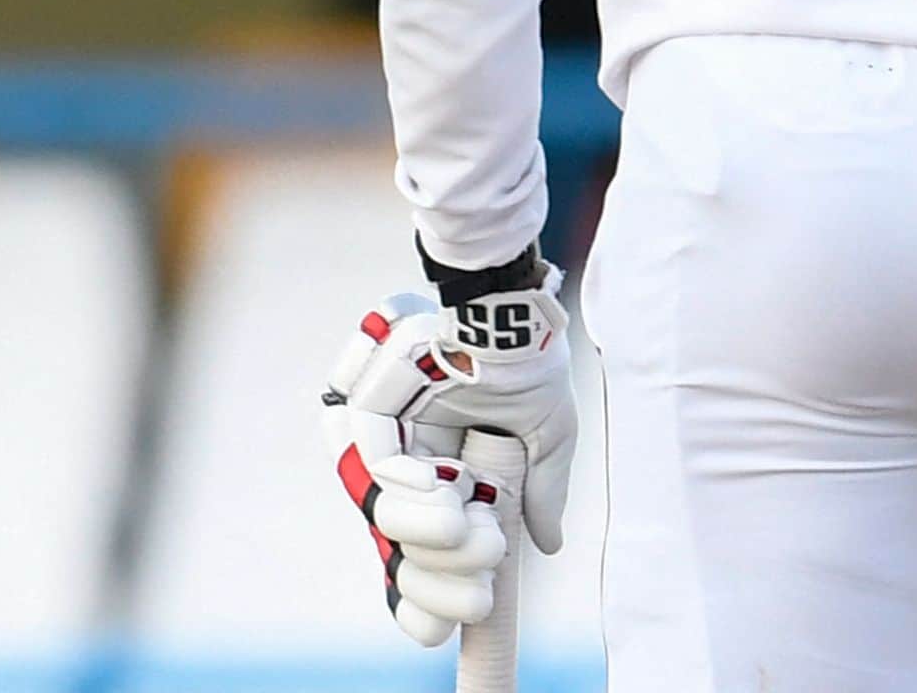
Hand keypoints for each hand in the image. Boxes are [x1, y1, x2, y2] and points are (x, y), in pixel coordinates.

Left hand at [321, 265, 577, 644]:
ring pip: (386, 518)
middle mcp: (414, 465)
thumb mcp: (550, 437)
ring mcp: (387, 444)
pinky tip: (448, 488)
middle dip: (437, 579)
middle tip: (480, 594)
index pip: (436, 543)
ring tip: (469, 530)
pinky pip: (375, 473)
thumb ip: (542, 491)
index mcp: (453, 472)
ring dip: (428, 538)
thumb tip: (550, 544)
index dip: (444, 583)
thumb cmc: (532, 365)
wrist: (512, 314)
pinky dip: (409, 492)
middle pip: (404, 546)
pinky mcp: (367, 417)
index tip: (478, 601)